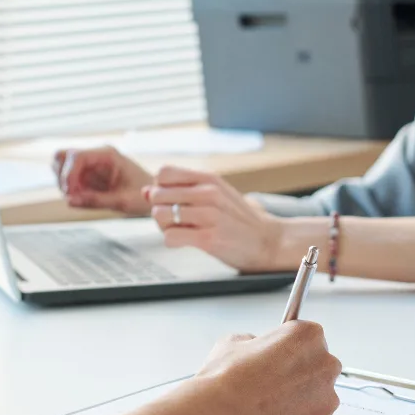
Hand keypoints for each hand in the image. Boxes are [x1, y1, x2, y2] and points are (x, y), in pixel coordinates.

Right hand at [52, 145, 152, 214]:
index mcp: (107, 154)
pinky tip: (82, 198)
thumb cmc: (143, 196)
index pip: (75, 156)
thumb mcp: (122, 202)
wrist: (155, 196)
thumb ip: (95, 201)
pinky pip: (68, 178)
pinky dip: (69, 189)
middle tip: (73, 196)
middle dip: (62, 177)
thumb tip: (69, 201)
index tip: (70, 194)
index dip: (68, 175)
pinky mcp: (87, 173)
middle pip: (62, 155)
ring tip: (79, 198)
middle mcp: (96, 154)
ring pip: (61, 165)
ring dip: (63, 183)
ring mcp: (90, 163)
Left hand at [146, 166, 282, 270]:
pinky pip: (170, 237)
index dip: (160, 188)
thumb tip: (145, 192)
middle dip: (160, 208)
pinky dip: (172, 241)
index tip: (171, 200)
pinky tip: (185, 241)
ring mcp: (209, 216)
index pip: (163, 173)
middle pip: (157, 194)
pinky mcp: (209, 239)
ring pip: (160, 215)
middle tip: (175, 219)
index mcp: (209, 179)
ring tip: (181, 230)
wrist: (269, 240)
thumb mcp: (214, 194)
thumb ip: (181, 190)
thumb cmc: (237, 218)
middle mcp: (208, 193)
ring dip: (164, 226)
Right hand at [191, 321, 340, 414]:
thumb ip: (256, 342)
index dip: (290, 348)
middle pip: (320, 366)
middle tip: (273, 382)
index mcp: (308, 336)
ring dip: (300, 399)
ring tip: (270, 405)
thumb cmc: (226, 379)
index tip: (280, 356)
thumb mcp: (235, 342)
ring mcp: (326, 398)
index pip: (308, 337)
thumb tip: (258, 351)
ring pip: (318, 396)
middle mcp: (325, 364)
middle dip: (300, 373)